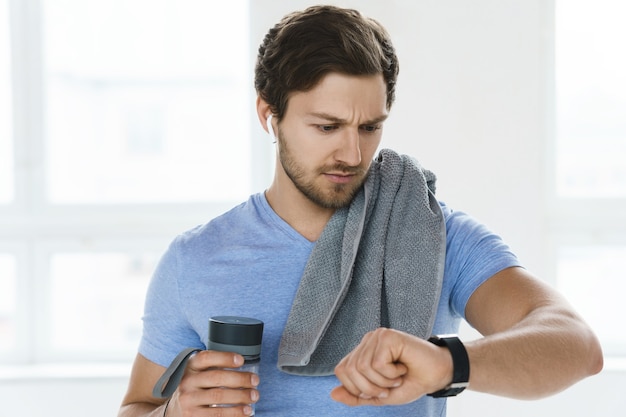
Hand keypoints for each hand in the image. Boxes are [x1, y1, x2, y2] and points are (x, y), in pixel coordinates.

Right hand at [167, 350, 259, 415]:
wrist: (174, 410)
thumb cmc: (194, 388)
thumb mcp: (198, 373)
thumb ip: (214, 368)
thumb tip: (245, 367)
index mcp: (190, 367)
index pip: (206, 358)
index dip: (225, 357)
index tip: (241, 360)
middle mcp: (187, 382)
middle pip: (217, 377)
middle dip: (240, 379)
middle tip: (255, 381)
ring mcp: (188, 400)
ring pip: (218, 396)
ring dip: (240, 397)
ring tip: (254, 396)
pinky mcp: (192, 416)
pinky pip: (217, 415)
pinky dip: (234, 413)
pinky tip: (245, 412)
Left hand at [331, 328, 452, 405]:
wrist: (438, 375)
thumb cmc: (411, 382)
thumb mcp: (380, 395)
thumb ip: (357, 396)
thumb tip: (332, 394)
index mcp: (362, 352)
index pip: (341, 370)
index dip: (356, 388)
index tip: (379, 390)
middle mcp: (367, 341)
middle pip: (350, 370)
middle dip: (371, 387)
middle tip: (390, 386)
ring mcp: (377, 336)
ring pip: (363, 367)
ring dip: (383, 381)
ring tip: (397, 376)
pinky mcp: (388, 336)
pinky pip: (377, 363)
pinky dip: (391, 374)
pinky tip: (402, 368)